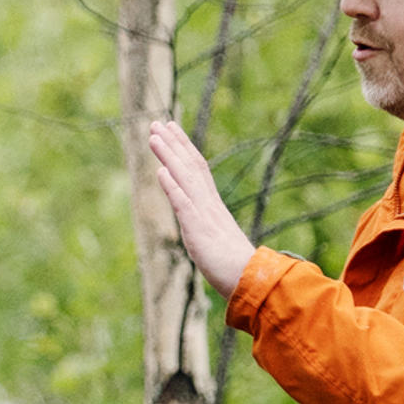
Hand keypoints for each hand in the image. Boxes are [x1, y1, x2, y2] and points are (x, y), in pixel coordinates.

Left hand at [149, 120, 255, 300]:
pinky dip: (172, 187)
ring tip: (153, 136)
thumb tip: (198, 223)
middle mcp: (209, 204)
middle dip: (172, 143)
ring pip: (185, 178)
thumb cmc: (234, 266)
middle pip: (190, 166)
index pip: (197, 169)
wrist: (249, 281)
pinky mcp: (199, 230)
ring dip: (169, 156)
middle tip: (156, 122)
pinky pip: (184, 204)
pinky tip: (160, 172)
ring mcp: (204, 215)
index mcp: (212, 205)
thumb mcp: (215, 240)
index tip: (171, 129)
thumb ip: (206, 227)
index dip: (183, 148)